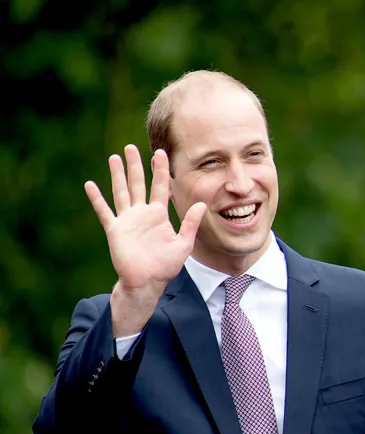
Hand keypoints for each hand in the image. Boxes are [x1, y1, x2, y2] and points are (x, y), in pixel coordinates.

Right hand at [85, 145, 206, 335]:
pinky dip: (97, 199)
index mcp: (159, 215)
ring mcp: (127, 220)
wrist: (148, 282)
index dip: (160, 170)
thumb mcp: (183, 244)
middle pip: (138, 184)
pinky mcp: (115, 230)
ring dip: (117, 175)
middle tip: (131, 147)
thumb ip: (191, 224)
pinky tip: (90, 185)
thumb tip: (201, 204)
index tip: (160, 153)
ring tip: (114, 157)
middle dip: (136, 166)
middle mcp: (142, 213)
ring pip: (121, 192)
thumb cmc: (166, 265)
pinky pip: (104, 211)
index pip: (160, 187)